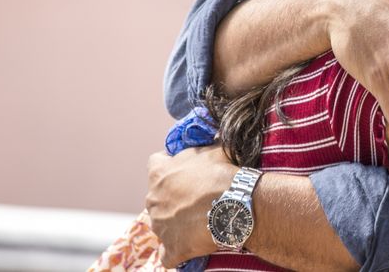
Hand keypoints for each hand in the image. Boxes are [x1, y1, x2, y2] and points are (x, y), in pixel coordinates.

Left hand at [145, 145, 237, 267]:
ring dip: (174, 222)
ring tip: (196, 220)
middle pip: (157, 196)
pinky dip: (176, 250)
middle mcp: (153, 198)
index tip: (182, 169)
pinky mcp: (171, 248)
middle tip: (194, 197)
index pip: (155, 163)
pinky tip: (190, 244)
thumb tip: (213, 136)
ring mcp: (160, 226)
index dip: (169, 165)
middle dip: (172, 196)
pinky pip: (168, 253)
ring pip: (162, 223)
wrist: (235, 204)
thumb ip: (204, 148)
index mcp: (159, 172)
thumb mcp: (214, 150)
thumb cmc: (223, 173)